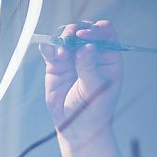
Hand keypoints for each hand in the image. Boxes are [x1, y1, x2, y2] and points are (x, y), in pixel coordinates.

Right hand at [40, 20, 122, 140]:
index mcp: (109, 57)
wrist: (77, 127)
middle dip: (75, 31)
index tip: (84, 36)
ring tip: (60, 55)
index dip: (95, 30)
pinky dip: (48, 46)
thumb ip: (89, 67)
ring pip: (66, 36)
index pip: (105, 33)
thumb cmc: (93, 109)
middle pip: (84, 30)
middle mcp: (91, 53)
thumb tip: (86, 46)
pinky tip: (48, 52)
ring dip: (61, 39)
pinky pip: (50, 49)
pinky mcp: (56, 64)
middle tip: (69, 40)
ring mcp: (73, 57)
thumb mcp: (95, 89)